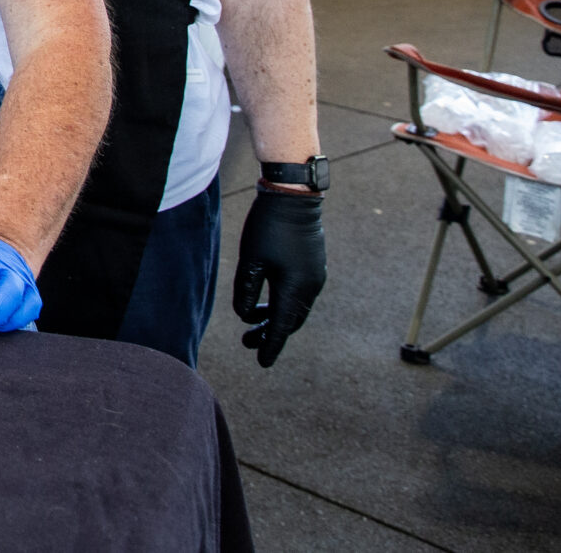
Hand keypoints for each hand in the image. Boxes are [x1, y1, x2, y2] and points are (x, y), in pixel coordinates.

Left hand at [234, 187, 324, 365]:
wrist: (294, 198)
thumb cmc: (269, 228)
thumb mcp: (250, 261)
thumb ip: (247, 292)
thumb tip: (245, 315)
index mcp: (295, 289)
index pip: (282, 328)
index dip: (271, 346)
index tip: (261, 362)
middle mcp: (310, 287)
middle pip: (291, 320)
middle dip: (269, 333)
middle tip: (248, 342)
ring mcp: (314, 276)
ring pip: (295, 307)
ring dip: (276, 317)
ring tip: (253, 321)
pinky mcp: (313, 266)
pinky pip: (299, 294)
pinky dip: (284, 303)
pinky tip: (268, 300)